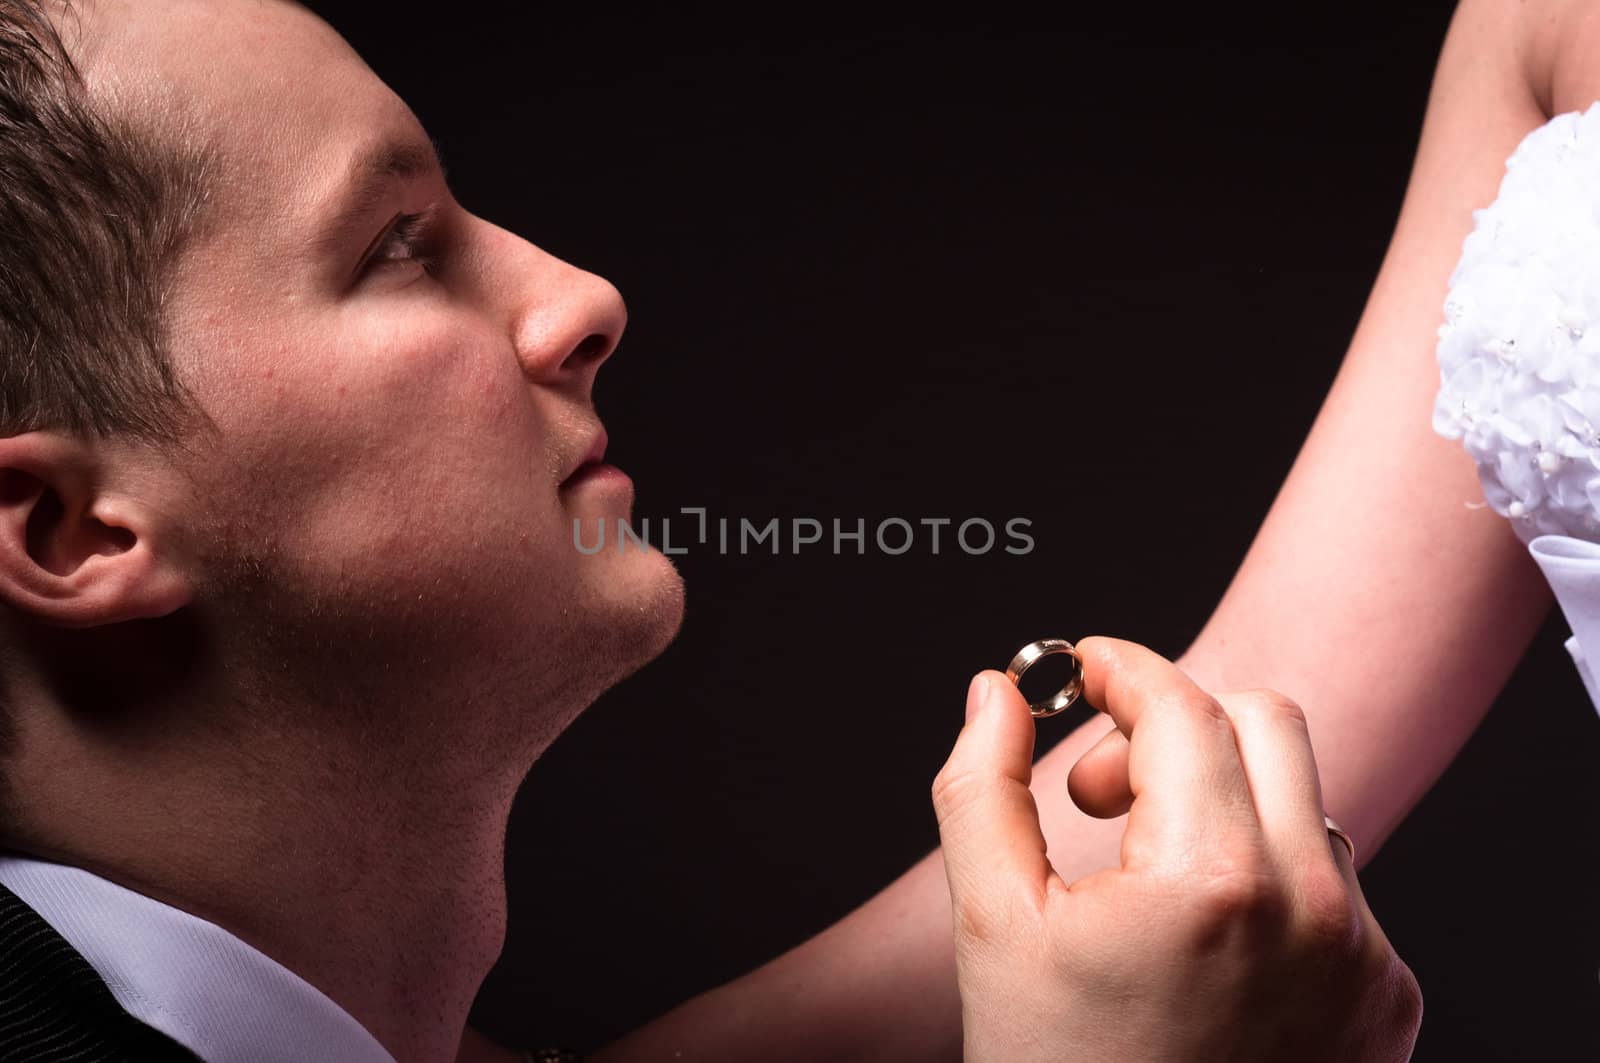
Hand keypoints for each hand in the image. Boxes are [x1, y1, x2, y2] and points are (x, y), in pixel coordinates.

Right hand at [931, 635, 1421, 1061]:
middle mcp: (1316, 909)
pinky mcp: (1388, 998)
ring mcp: (1364, 957)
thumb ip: (982, 788)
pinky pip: (1334, 882)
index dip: (1120, 666)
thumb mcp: (993, 928)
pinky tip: (1202, 942)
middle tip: (1095, 789)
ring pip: (1303, 800)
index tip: (1081, 666)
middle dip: (1172, 721)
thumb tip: (996, 691)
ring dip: (1220, 800)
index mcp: (1213, 881)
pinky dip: (1265, 874)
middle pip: (1265, 721)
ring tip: (1142, 878)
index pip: (1182, 704)